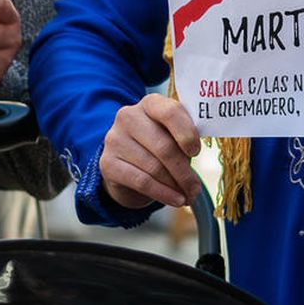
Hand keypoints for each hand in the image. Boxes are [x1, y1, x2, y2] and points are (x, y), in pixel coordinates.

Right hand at [99, 93, 201, 209]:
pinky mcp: (107, 163)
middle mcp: (129, 116)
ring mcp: (115, 139)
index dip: (187, 134)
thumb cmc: (157, 147)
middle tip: (196, 188)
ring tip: (188, 195)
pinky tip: (176, 200)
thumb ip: (185, 140)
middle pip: (164, 146)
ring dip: (175, 186)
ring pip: (154, 167)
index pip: (170, 112)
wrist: (126, 166)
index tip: (196, 152)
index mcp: (150, 104)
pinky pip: (142, 181)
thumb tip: (195, 161)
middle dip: (184, 172)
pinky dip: (163, 194)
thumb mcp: (172, 136)